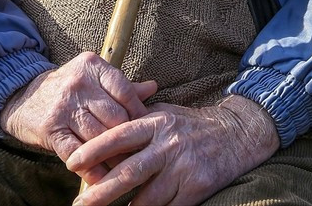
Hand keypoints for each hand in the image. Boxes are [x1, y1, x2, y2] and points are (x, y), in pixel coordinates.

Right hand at [0, 51, 157, 168]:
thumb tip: (153, 88)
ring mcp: (64, 107)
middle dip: (129, 138)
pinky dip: (91, 169)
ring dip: (114, 156)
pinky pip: (77, 152)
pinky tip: (102, 178)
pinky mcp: (51, 129)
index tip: (147, 128)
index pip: (125, 91)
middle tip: (139, 152)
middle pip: (115, 116)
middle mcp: (79, 84)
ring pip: (99, 136)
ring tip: (126, 168)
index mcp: (93, 66)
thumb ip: (122, 86)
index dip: (139, 113)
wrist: (21, 97)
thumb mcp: (93, 79)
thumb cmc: (67, 88)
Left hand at [67, 94, 279, 205]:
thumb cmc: (194, 125)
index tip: (72, 163)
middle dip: (100, 192)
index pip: (120, 136)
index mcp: (157, 123)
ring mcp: (184, 168)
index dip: (94, 150)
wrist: (239, 134)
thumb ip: (138, 122)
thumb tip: (103, 131)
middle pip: (128, 173)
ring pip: (146, 198)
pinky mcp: (197, 187)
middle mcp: (169, 144)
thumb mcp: (166, 114)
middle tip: (79, 205)